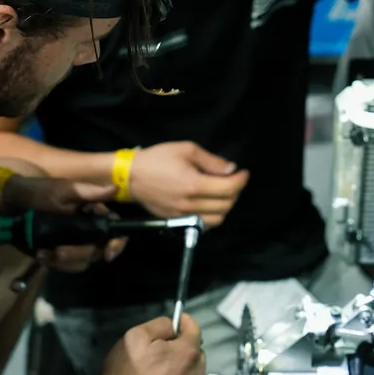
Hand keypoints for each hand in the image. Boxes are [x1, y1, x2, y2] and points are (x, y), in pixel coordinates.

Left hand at [2, 178, 126, 270]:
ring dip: (64, 262)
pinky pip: (66, 267)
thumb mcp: (63, 190)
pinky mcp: (61, 254)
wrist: (14, 205)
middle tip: (58, 252)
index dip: (116, 243)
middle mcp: (89, 231)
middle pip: (96, 250)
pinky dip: (55, 265)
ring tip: (43, 254)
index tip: (107, 254)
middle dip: (78, 254)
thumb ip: (88, 192)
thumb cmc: (41, 192)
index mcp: (94, 214)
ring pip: (82, 262)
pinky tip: (41, 257)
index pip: (114, 230)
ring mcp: (75, 244)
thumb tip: (115, 188)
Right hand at [87, 315, 206, 374]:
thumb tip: (172, 325)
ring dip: (180, 365)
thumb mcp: (136, 336)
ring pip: (191, 370)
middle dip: (181, 345)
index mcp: (187, 353)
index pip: (195, 328)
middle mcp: (196, 374)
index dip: (183, 321)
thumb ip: (160, 324)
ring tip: (157, 370)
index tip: (175, 322)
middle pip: (195, 350)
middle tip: (159, 349)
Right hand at [129, 141, 249, 227]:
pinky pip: (202, 224)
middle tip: (233, 180)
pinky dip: (213, 216)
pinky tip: (210, 203)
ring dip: (226, 206)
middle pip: (226, 205)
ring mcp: (182, 215)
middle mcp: (190, 204)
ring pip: (217, 220)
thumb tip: (231, 169)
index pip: (228, 188)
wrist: (131, 176)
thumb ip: (211, 161)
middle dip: (236, 192)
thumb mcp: (186, 150)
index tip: (243, 172)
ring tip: (223, 192)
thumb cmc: (157, 159)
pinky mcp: (176, 221)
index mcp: (193, 184)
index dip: (241, 180)